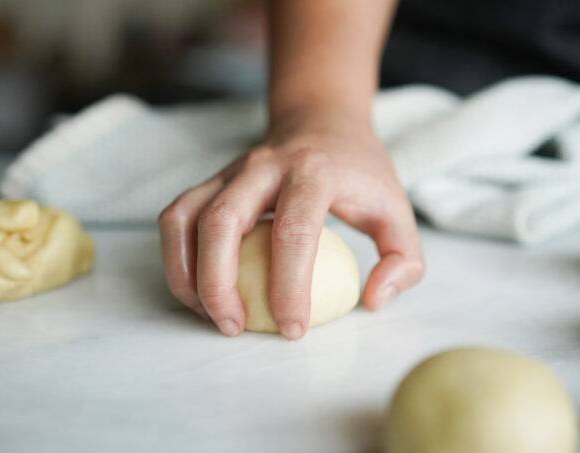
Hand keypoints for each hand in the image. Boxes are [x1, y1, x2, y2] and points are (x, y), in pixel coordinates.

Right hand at [158, 108, 424, 339]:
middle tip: (234, 327)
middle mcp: (264, 166)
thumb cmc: (359, 171)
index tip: (293, 328)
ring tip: (207, 313)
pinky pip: (176, 217)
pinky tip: (195, 287)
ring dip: (187, 274)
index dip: (289, 287)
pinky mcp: (211, 180)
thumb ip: (403, 259)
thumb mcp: (397, 209)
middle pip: (222, 222)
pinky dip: (176, 257)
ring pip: (186, 217)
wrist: (321, 120)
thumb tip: (372, 300)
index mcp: (315, 172)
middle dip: (219, 284)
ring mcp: (230, 170)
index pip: (294, 232)